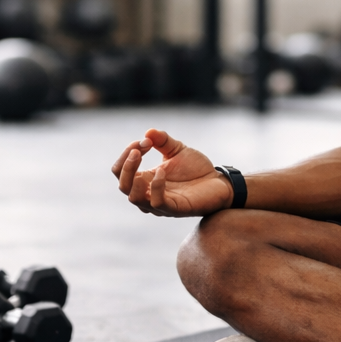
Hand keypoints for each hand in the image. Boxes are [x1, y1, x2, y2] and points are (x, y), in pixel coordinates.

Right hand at [111, 128, 233, 216]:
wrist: (219, 182)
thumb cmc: (196, 169)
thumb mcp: (177, 149)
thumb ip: (162, 141)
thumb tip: (148, 132)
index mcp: (144, 179)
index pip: (121, 171)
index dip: (126, 154)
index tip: (144, 141)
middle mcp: (147, 194)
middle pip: (123, 185)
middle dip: (126, 165)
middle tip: (139, 148)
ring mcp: (159, 204)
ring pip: (134, 198)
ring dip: (135, 176)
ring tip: (144, 157)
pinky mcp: (174, 209)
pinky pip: (157, 202)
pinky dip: (156, 186)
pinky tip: (162, 171)